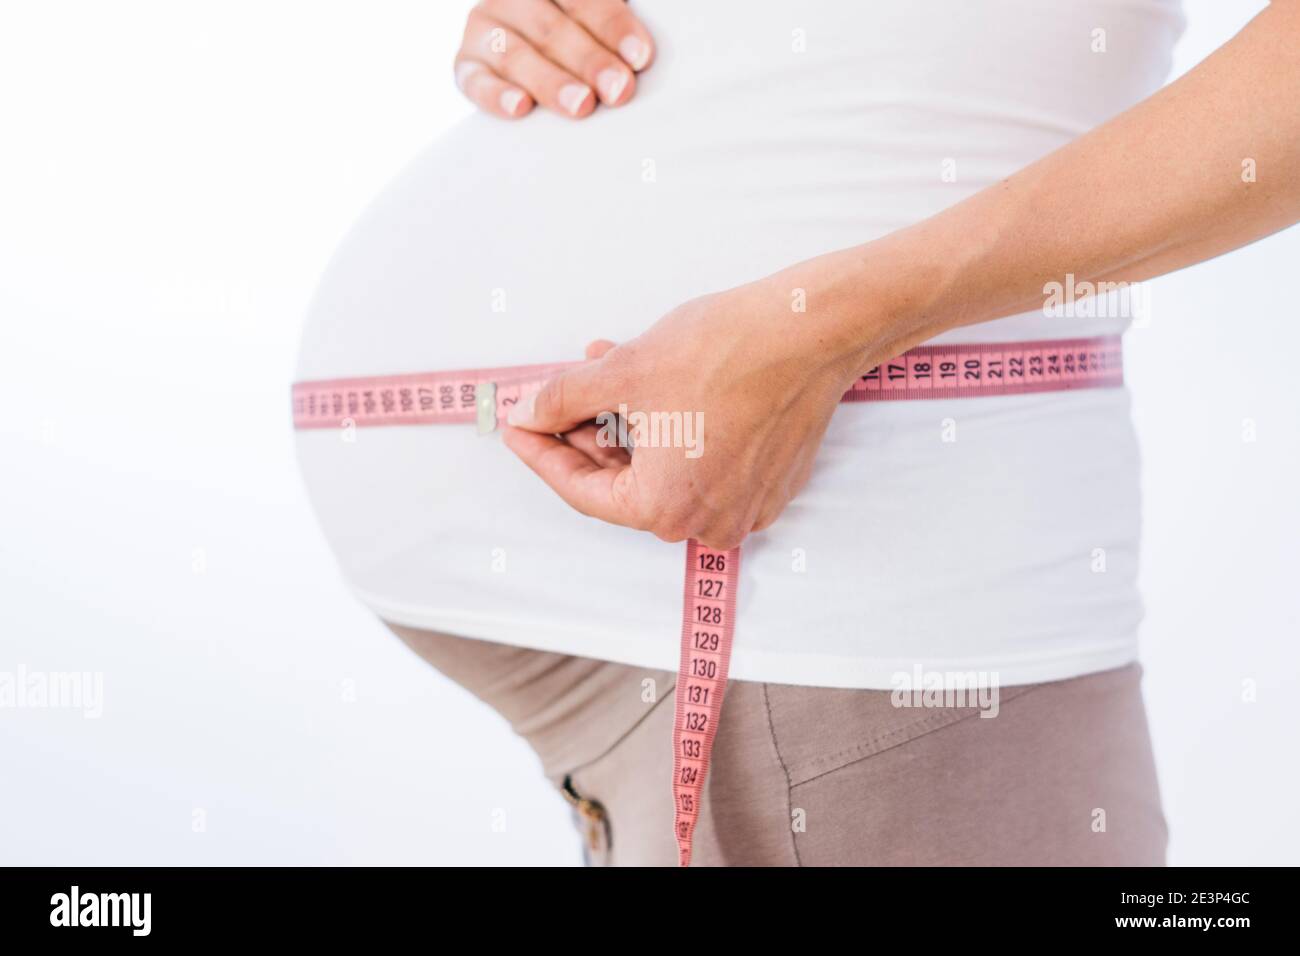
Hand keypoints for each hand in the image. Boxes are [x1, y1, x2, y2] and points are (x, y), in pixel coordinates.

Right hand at [455, 0, 654, 119]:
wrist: (531, 52)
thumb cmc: (579, 42)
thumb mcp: (591, 25)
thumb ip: (610, 28)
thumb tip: (643, 57)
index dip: (612, 26)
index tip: (639, 57)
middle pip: (552, 27)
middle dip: (589, 60)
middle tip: (617, 89)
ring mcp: (485, 28)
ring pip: (516, 54)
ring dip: (551, 82)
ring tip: (582, 105)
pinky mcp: (466, 65)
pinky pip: (476, 80)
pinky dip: (496, 95)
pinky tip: (520, 108)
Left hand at [500, 260, 895, 549]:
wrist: (810, 331)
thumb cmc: (726, 353)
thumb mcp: (622, 373)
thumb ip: (561, 400)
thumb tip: (529, 413)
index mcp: (665, 510)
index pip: (581, 491)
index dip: (540, 454)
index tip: (517, 429)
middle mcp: (707, 522)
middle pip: (624, 482)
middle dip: (587, 433)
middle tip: (560, 396)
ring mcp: (745, 506)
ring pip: (663, 469)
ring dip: (628, 426)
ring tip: (607, 373)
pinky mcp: (770, 481)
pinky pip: (703, 463)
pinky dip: (672, 431)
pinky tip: (655, 386)